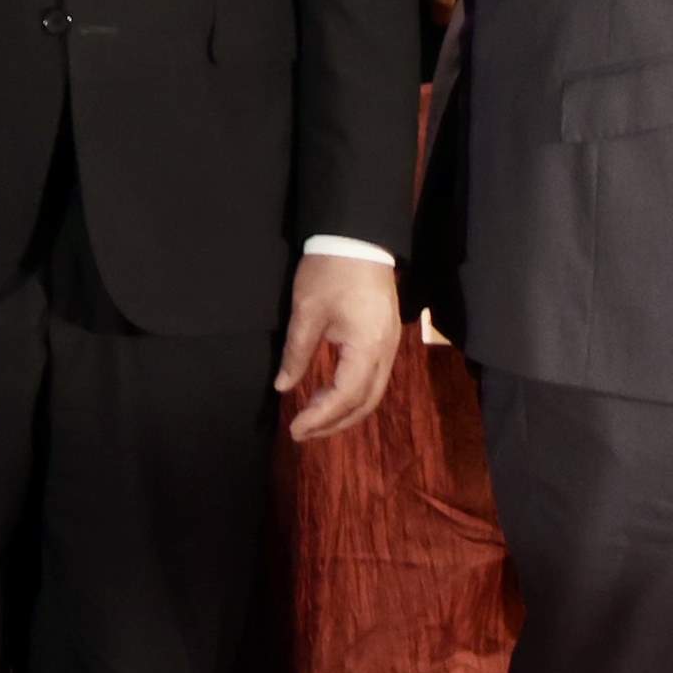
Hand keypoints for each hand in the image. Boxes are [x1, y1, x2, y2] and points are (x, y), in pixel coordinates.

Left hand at [277, 250, 405, 441]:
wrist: (359, 239)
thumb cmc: (330, 271)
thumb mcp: (306, 312)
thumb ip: (296, 353)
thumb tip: (283, 386)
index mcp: (367, 348)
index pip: (345, 396)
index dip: (320, 417)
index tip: (295, 429)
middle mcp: (385, 354)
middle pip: (364, 403)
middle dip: (334, 423)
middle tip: (302, 433)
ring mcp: (389, 349)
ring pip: (372, 394)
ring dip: (344, 413)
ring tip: (314, 423)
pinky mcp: (385, 341)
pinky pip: (373, 380)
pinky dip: (353, 396)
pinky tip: (331, 398)